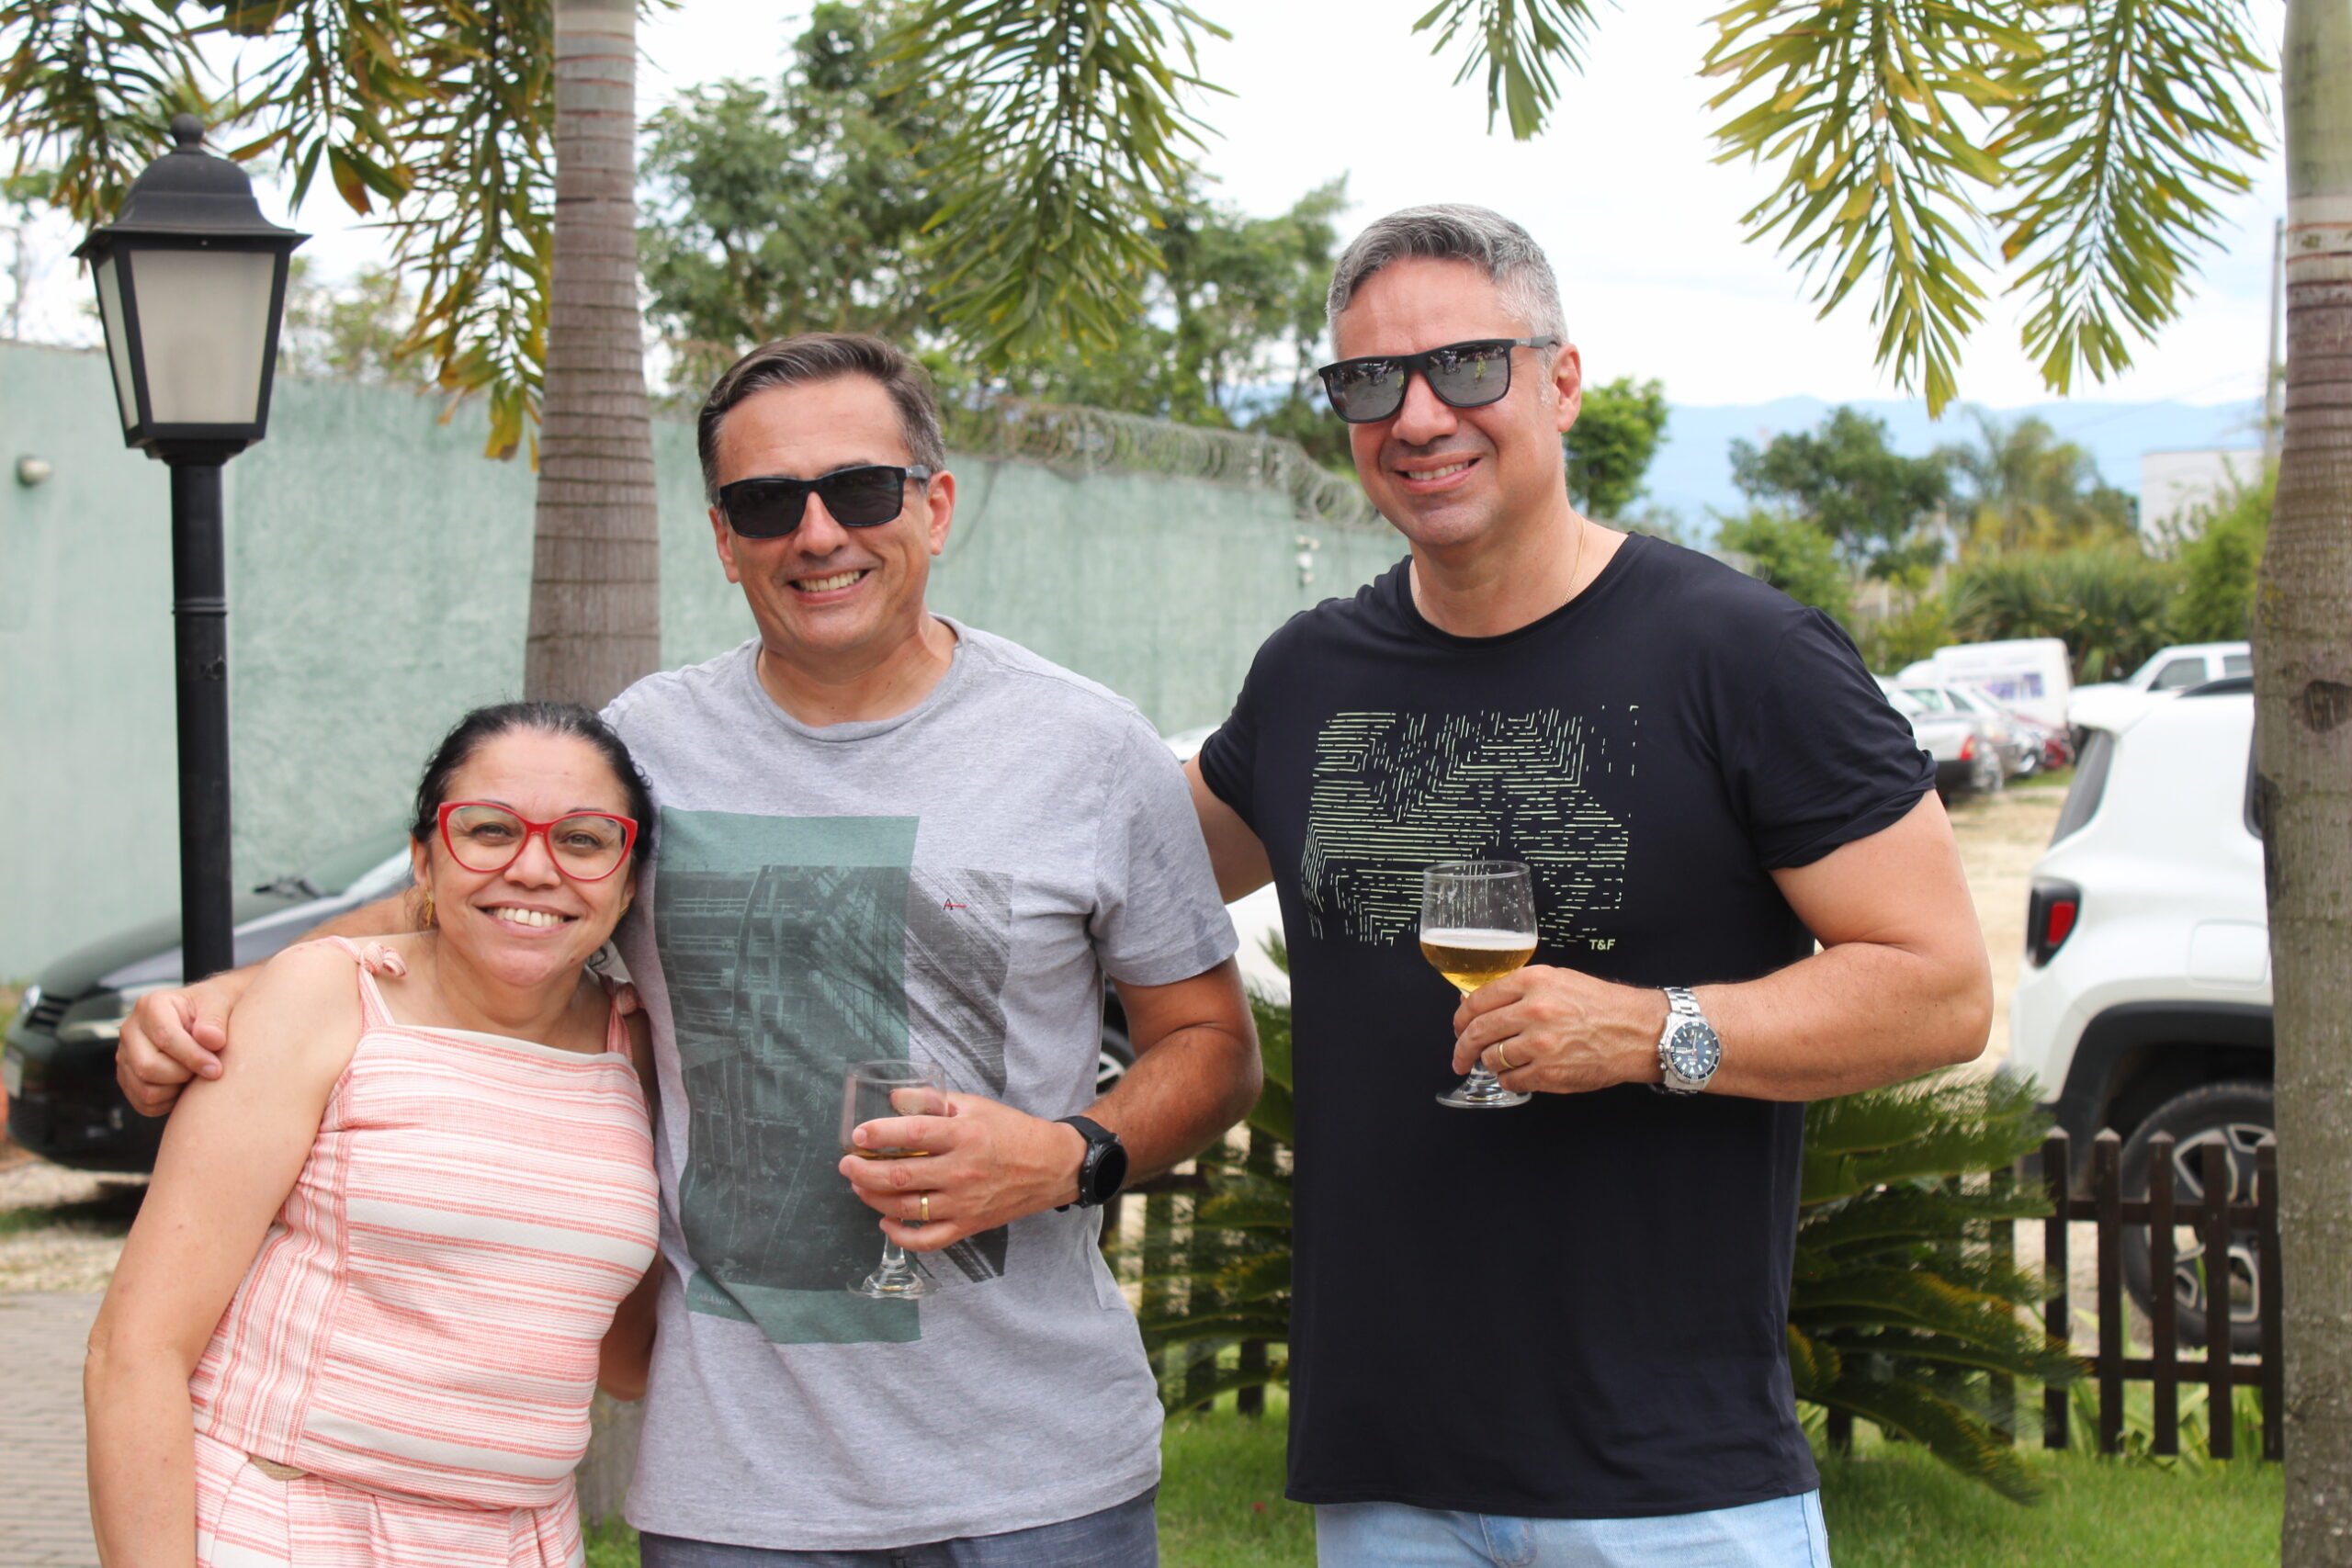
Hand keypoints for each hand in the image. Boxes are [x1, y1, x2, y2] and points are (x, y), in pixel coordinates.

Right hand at [115, 978, 240, 1115]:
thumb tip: (211, 1040)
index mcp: (150, 1006)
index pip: (165, 1038)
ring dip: (176, 1090)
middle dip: (183, 1074)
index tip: (217, 1069)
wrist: (202, 1019)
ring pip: (145, 1089)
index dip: (193, 1057)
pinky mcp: (127, 1078)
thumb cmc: (211, 1009)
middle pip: (148, 1067)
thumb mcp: (218, 1003)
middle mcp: (130, 1030)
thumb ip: (215, 1019)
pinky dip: (169, 1102)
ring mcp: (125, 1056)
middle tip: (207, 1071)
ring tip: (194, 1074)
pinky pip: (145, 1103)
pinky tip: (184, 1085)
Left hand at [837, 1094, 1087, 1253]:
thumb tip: (895, 1099)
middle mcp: (962, 1171)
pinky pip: (928, 1240)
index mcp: (964, 1135)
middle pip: (900, 1176)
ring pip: (906, 1208)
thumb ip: (934, 1101)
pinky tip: (886, 1220)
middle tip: (847, 1164)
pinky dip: (901, 1235)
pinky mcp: (969, 1225)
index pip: (913, 1135)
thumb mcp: (976, 1105)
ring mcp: (964, 1203)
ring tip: (859, 1186)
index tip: (858, 1135)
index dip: (879, 1135)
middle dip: (864, 1171)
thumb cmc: (1012, 1131)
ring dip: (874, 1198)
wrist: (1052, 1166)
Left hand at [1448, 965, 1668, 1096]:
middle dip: (1462, 1048)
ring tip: (1503, 1061)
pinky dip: (1510, 1080)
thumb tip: (1476, 1003)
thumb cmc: (1602, 1005)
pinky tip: (1521, 1073)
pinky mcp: (1550, 1073)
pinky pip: (1511, 1081)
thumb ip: (1518, 990)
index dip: (1461, 1017)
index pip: (1479, 999)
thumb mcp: (1558, 981)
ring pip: (1492, 1058)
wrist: (1638, 1031)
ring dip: (1492, 1063)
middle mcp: (1534, 1010)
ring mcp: (1541, 1044)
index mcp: (1534, 982)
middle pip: (1478, 1032)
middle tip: (1460, 1057)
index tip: (1458, 1027)